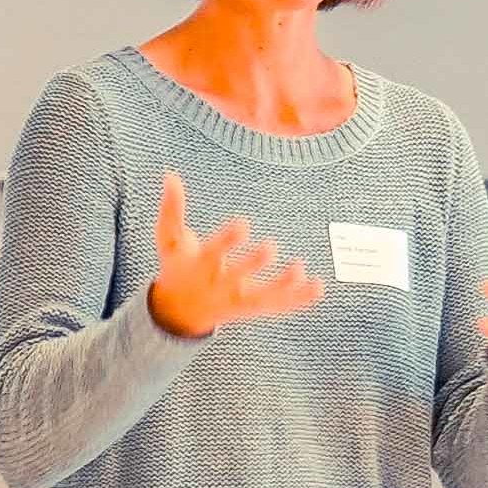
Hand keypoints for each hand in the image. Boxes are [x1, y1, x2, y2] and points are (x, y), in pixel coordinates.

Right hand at [145, 172, 323, 340]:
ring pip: (262, 295)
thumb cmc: (178, 267)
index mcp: (201, 266)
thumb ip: (172, 209)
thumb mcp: (169, 240)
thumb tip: (170, 174)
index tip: (243, 223)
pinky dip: (299, 299)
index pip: (214, 252)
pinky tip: (319, 287)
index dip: (227, 239)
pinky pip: (278, 306)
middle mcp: (221, 285)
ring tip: (301, 269)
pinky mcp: (253, 308)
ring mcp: (238, 300)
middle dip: (253, 263)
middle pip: (238, 276)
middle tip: (271, 246)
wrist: (178, 312)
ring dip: (282, 285)